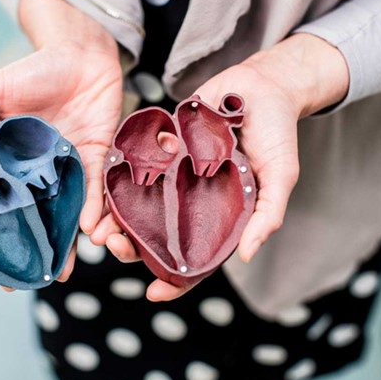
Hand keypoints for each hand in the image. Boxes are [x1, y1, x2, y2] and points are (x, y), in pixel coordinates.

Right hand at [0, 0, 123, 283]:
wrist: (79, 54)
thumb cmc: (33, 70)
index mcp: (10, 161)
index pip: (0, 204)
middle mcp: (39, 172)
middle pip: (37, 218)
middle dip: (38, 250)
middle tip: (36, 280)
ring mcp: (67, 168)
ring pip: (67, 212)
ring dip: (69, 240)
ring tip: (64, 268)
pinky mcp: (95, 159)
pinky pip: (94, 191)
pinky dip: (92, 211)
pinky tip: (90, 232)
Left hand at [92, 33, 348, 300]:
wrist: (261, 85)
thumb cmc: (277, 134)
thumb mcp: (280, 176)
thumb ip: (267, 214)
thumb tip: (245, 256)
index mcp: (219, 215)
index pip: (196, 258)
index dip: (176, 281)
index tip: (154, 294)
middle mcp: (193, 200)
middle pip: (159, 235)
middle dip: (134, 247)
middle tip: (116, 247)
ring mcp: (176, 175)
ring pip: (141, 205)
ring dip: (118, 218)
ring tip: (100, 226)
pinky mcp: (162, 147)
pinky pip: (137, 166)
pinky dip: (119, 179)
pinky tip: (103, 190)